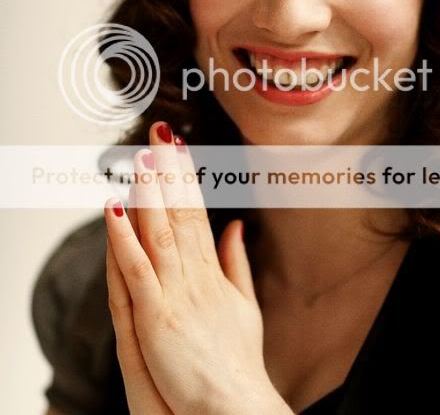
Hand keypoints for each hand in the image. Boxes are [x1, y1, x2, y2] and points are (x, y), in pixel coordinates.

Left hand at [104, 121, 292, 414]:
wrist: (238, 405)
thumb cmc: (238, 360)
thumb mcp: (244, 305)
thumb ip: (236, 262)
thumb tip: (237, 225)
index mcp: (212, 271)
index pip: (198, 212)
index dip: (187, 178)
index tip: (179, 147)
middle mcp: (195, 275)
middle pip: (180, 212)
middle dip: (169, 171)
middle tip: (161, 132)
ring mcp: (176, 294)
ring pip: (160, 232)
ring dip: (149, 192)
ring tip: (141, 155)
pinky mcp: (157, 317)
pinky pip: (137, 270)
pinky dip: (125, 238)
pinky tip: (115, 206)